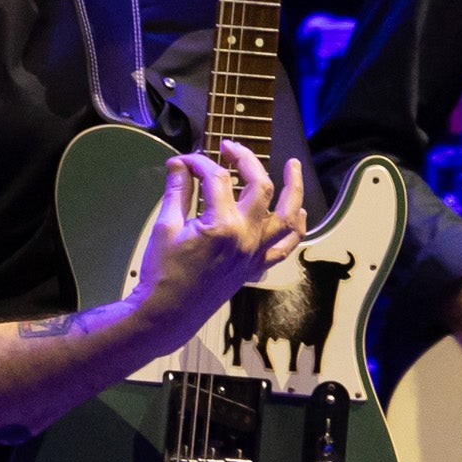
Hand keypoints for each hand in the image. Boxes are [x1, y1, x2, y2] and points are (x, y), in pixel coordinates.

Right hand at [129, 142, 305, 327]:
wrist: (167, 313)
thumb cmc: (163, 273)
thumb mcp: (165, 226)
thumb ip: (177, 190)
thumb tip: (179, 164)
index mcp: (222, 225)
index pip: (217, 178)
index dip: (199, 163)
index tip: (185, 162)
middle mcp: (246, 238)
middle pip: (260, 186)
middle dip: (246, 160)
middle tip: (230, 148)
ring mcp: (254, 254)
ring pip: (288, 217)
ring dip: (294, 189)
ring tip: (292, 166)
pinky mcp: (254, 267)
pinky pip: (285, 247)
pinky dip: (295, 229)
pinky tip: (299, 213)